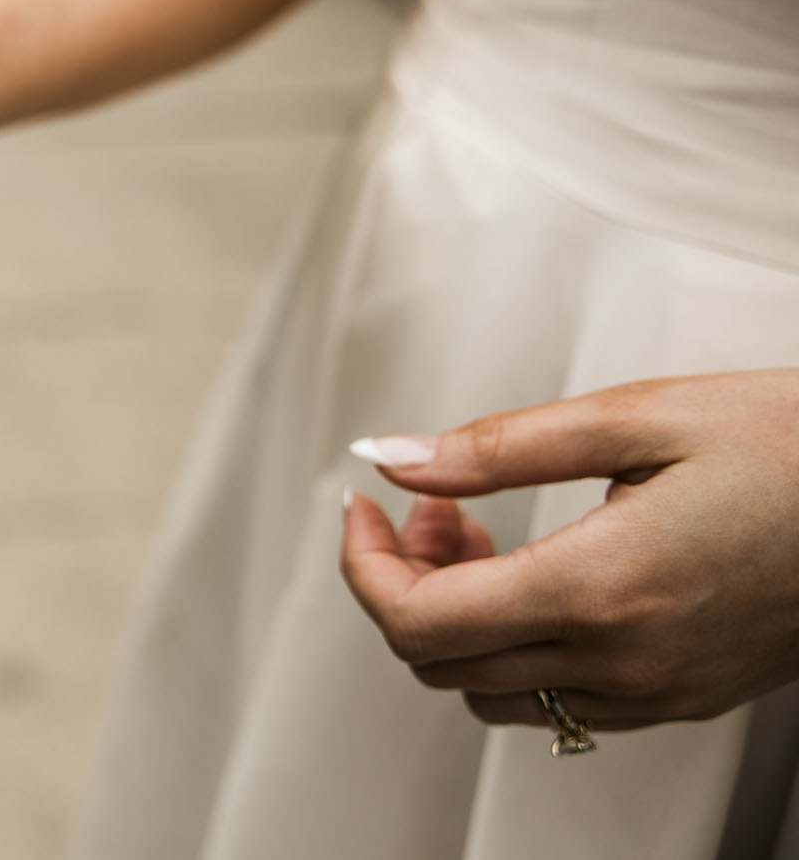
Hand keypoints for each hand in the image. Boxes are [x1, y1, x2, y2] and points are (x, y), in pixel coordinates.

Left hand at [341, 370, 798, 731]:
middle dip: (403, 579)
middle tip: (430, 503)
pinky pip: (557, 700)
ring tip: (482, 530)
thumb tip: (393, 458)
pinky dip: (512, 645)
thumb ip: (497, 447)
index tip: (361, 502)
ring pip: (491, 692)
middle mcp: (622, 660)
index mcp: (599, 590)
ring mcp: (655, 690)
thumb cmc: (790, 444)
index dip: (363, 563)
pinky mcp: (682, 694)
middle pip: (439, 663)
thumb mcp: (636, 416)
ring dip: (455, 617)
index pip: (418, 622)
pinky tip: (537, 571)